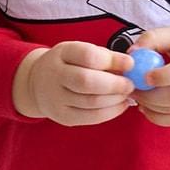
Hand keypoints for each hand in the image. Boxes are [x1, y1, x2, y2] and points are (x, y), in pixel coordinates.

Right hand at [13, 42, 134, 124]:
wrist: (39, 84)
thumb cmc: (70, 65)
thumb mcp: (82, 52)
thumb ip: (104, 57)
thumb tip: (130, 65)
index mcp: (62, 53)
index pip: (87, 56)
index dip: (112, 60)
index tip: (130, 64)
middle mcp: (55, 75)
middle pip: (86, 82)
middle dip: (114, 84)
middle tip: (130, 84)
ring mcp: (57, 99)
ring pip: (91, 102)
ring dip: (115, 99)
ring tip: (127, 94)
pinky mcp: (64, 117)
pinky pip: (92, 117)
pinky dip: (112, 111)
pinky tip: (121, 104)